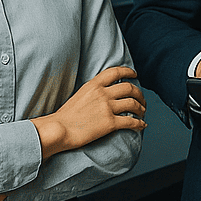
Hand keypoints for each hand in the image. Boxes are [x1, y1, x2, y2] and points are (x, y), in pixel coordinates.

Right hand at [32, 66, 146, 159]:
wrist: (58, 129)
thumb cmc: (64, 116)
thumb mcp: (79, 95)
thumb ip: (93, 91)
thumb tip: (104, 93)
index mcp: (94, 85)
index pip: (116, 72)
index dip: (128, 71)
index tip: (134, 74)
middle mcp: (103, 93)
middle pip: (129, 88)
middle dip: (139, 94)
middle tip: (142, 100)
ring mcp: (107, 107)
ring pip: (133, 104)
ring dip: (141, 108)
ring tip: (142, 112)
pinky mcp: (110, 123)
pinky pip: (131, 121)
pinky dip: (139, 123)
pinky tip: (142, 125)